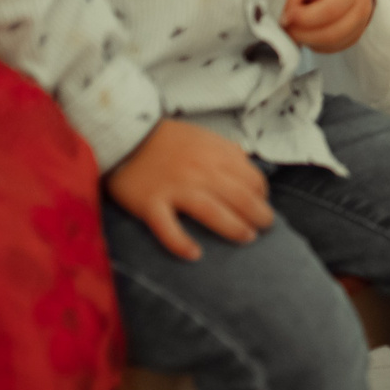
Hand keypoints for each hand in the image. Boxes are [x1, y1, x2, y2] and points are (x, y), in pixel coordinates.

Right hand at [107, 119, 274, 260]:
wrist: (124, 135)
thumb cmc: (168, 140)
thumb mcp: (204, 137)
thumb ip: (227, 152)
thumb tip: (249, 167)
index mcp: (215, 154)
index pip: (252, 179)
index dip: (262, 195)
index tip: (260, 204)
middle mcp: (200, 171)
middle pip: (240, 198)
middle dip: (259, 215)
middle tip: (264, 227)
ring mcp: (175, 188)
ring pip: (213, 213)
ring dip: (234, 228)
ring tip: (246, 238)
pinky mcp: (150, 203)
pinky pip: (168, 228)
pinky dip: (181, 244)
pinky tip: (195, 255)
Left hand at [282, 0, 374, 51]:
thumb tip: (285, 19)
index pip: (329, 11)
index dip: (303, 17)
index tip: (286, 15)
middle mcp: (361, 9)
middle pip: (331, 34)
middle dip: (302, 34)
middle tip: (286, 26)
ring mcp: (360, 25)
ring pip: (331, 45)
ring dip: (308, 40)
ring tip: (295, 27)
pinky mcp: (354, 35)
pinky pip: (333, 48)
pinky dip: (316, 44)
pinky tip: (308, 31)